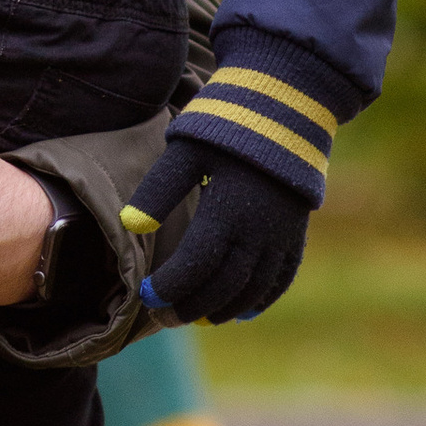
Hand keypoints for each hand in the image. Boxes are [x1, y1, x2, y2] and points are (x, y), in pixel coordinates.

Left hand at [128, 139, 310, 323]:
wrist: (289, 105)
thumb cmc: (228, 124)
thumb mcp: (186, 148)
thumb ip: (158, 190)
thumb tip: (129, 226)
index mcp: (228, 210)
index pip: (196, 265)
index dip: (170, 287)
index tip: (146, 296)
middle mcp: (259, 230)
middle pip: (224, 285)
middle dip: (191, 306)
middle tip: (164, 319)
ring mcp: (282, 235)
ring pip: (254, 288)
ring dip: (224, 309)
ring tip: (197, 320)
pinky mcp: (296, 232)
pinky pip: (282, 277)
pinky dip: (262, 300)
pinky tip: (242, 313)